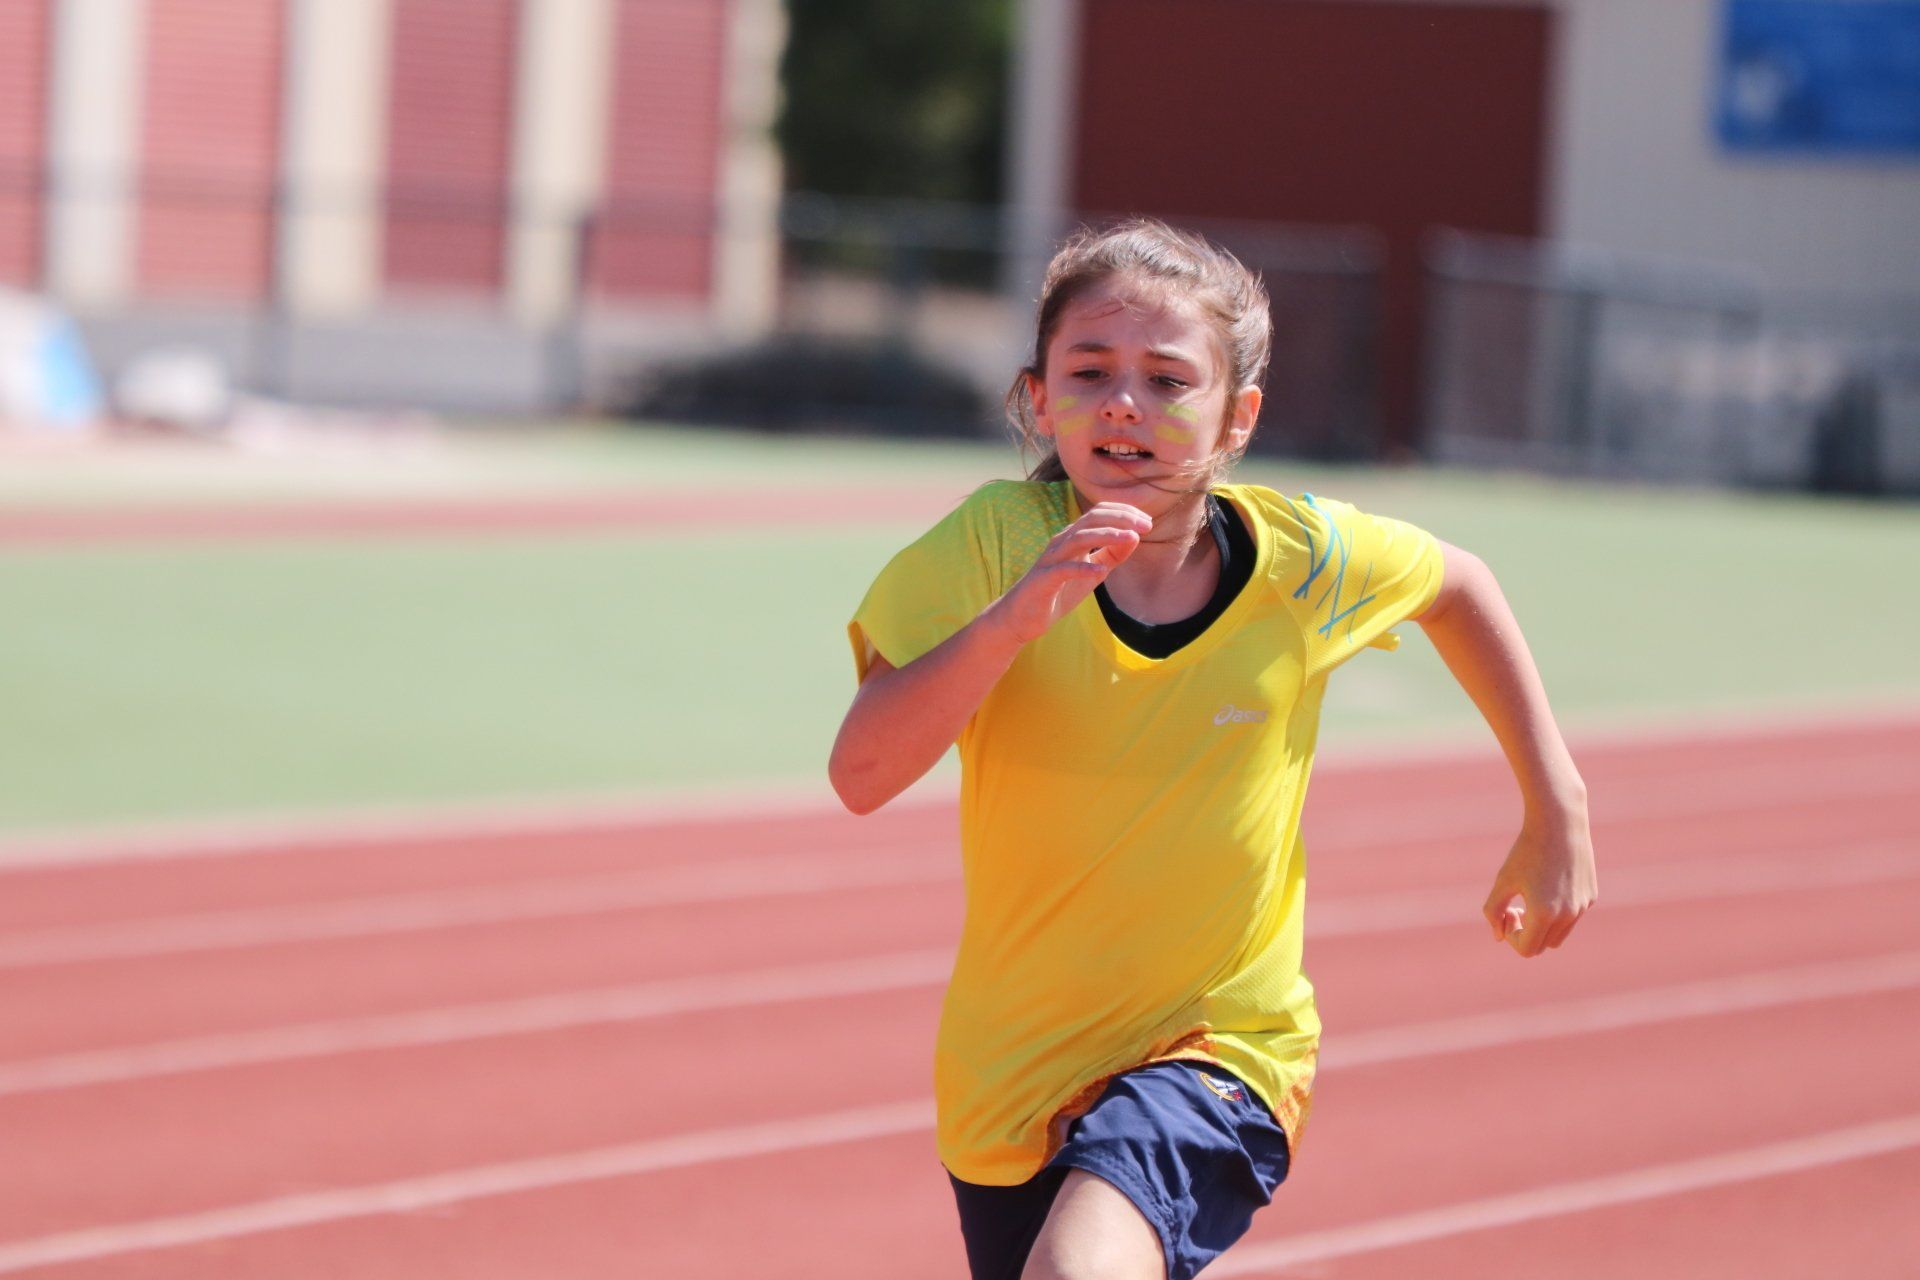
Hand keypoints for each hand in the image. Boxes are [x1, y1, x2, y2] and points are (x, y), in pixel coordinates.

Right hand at [982, 503, 1151, 645]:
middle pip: (1091, 519)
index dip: (1124, 513)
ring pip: (1079, 538)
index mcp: (1073, 538)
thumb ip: (1112, 555)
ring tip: (1130, 537)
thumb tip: (1135, 537)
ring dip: (1107, 535)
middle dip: (1120, 518)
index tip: (1147, 522)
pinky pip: (1064, 569)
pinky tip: (1102, 570)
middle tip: (1146, 526)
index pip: (1099, 513)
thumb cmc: (1058, 592)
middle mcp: (1061, 542)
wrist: (1021, 617)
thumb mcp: (1093, 572)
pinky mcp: (1044, 579)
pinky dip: (1083, 567)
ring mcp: (1051, 559)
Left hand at [1482, 805, 1597, 957]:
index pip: (1527, 949)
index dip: (1511, 936)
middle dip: (1525, 933)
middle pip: (1543, 945)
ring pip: (1559, 935)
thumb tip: (1499, 938)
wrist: (1559, 822)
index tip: (1507, 912)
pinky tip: (1547, 886)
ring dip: (1542, 927)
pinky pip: (1572, 917)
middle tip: (1514, 908)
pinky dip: (1557, 913)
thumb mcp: (1503, 880)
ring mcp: (1583, 906)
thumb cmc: (1526, 851)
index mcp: (1544, 913)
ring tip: (1530, 900)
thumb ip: (1493, 911)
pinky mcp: (1591, 896)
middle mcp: (1568, 914)